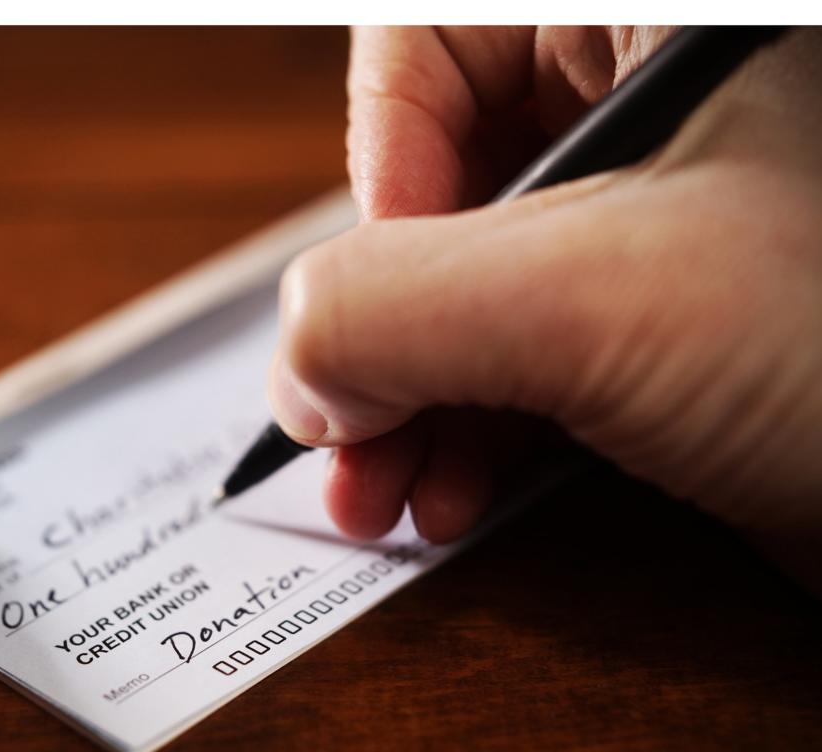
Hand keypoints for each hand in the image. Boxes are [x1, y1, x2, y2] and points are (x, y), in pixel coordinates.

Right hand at [269, 27, 821, 546]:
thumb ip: (391, 304)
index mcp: (649, 24)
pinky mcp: (667, 313)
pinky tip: (455, 492)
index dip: (379, 175)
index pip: (430, 43)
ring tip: (389, 494)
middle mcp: (649, 105)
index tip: (370, 304)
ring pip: (471, 280)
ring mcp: (660, 215)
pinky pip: (523, 347)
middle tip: (346, 435)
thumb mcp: (598, 301)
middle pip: (437, 182)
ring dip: (410, 396)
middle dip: (378, 329)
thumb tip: (297, 359)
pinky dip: (474, 425)